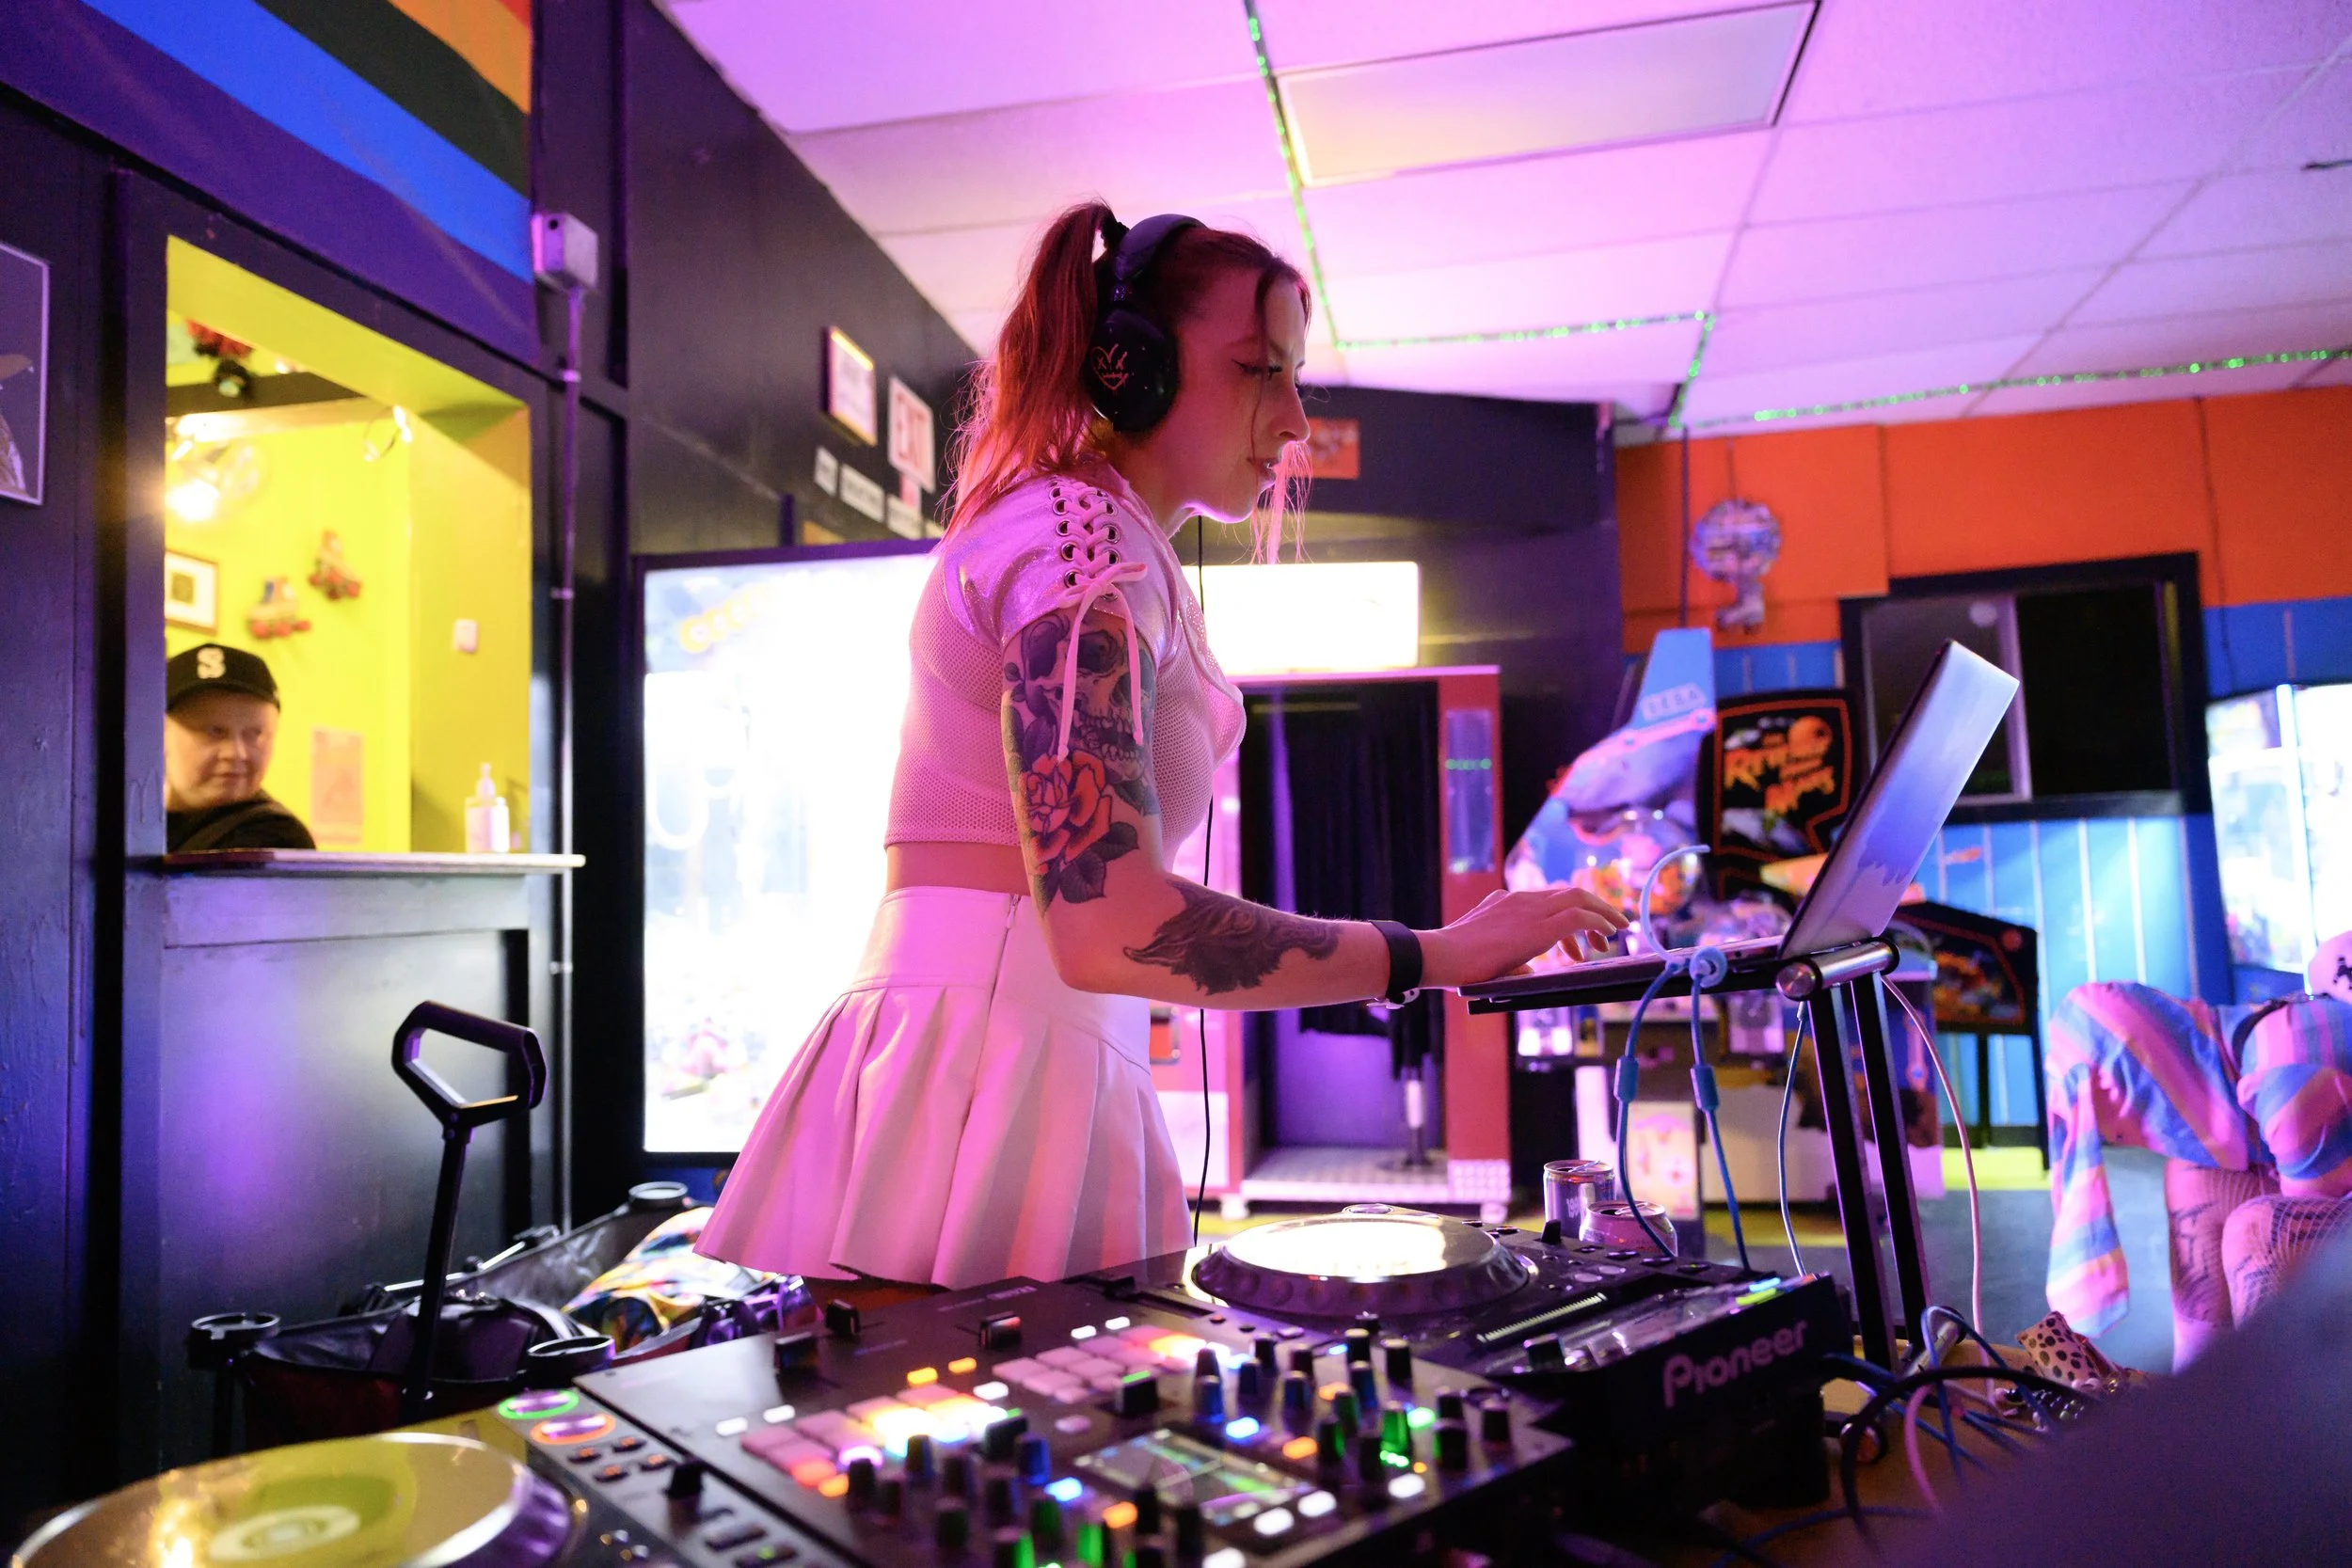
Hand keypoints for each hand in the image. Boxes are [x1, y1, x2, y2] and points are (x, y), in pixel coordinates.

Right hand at [1416, 888, 1629, 988]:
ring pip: (1578, 898)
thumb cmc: (1456, 963)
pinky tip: (1609, 933)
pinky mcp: (1537, 926)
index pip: (1549, 900)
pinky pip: (1578, 917)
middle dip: (1596, 908)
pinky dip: (1598, 922)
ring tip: (1617, 932)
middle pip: (1570, 893)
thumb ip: (1508, 958)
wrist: (1441, 955)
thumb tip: (1526, 970)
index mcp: (1506, 902)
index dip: (1571, 915)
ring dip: (1603, 913)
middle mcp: (1520, 900)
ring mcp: (1529, 909)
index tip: (1581, 939)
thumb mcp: (1486, 954)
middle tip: (1612, 928)